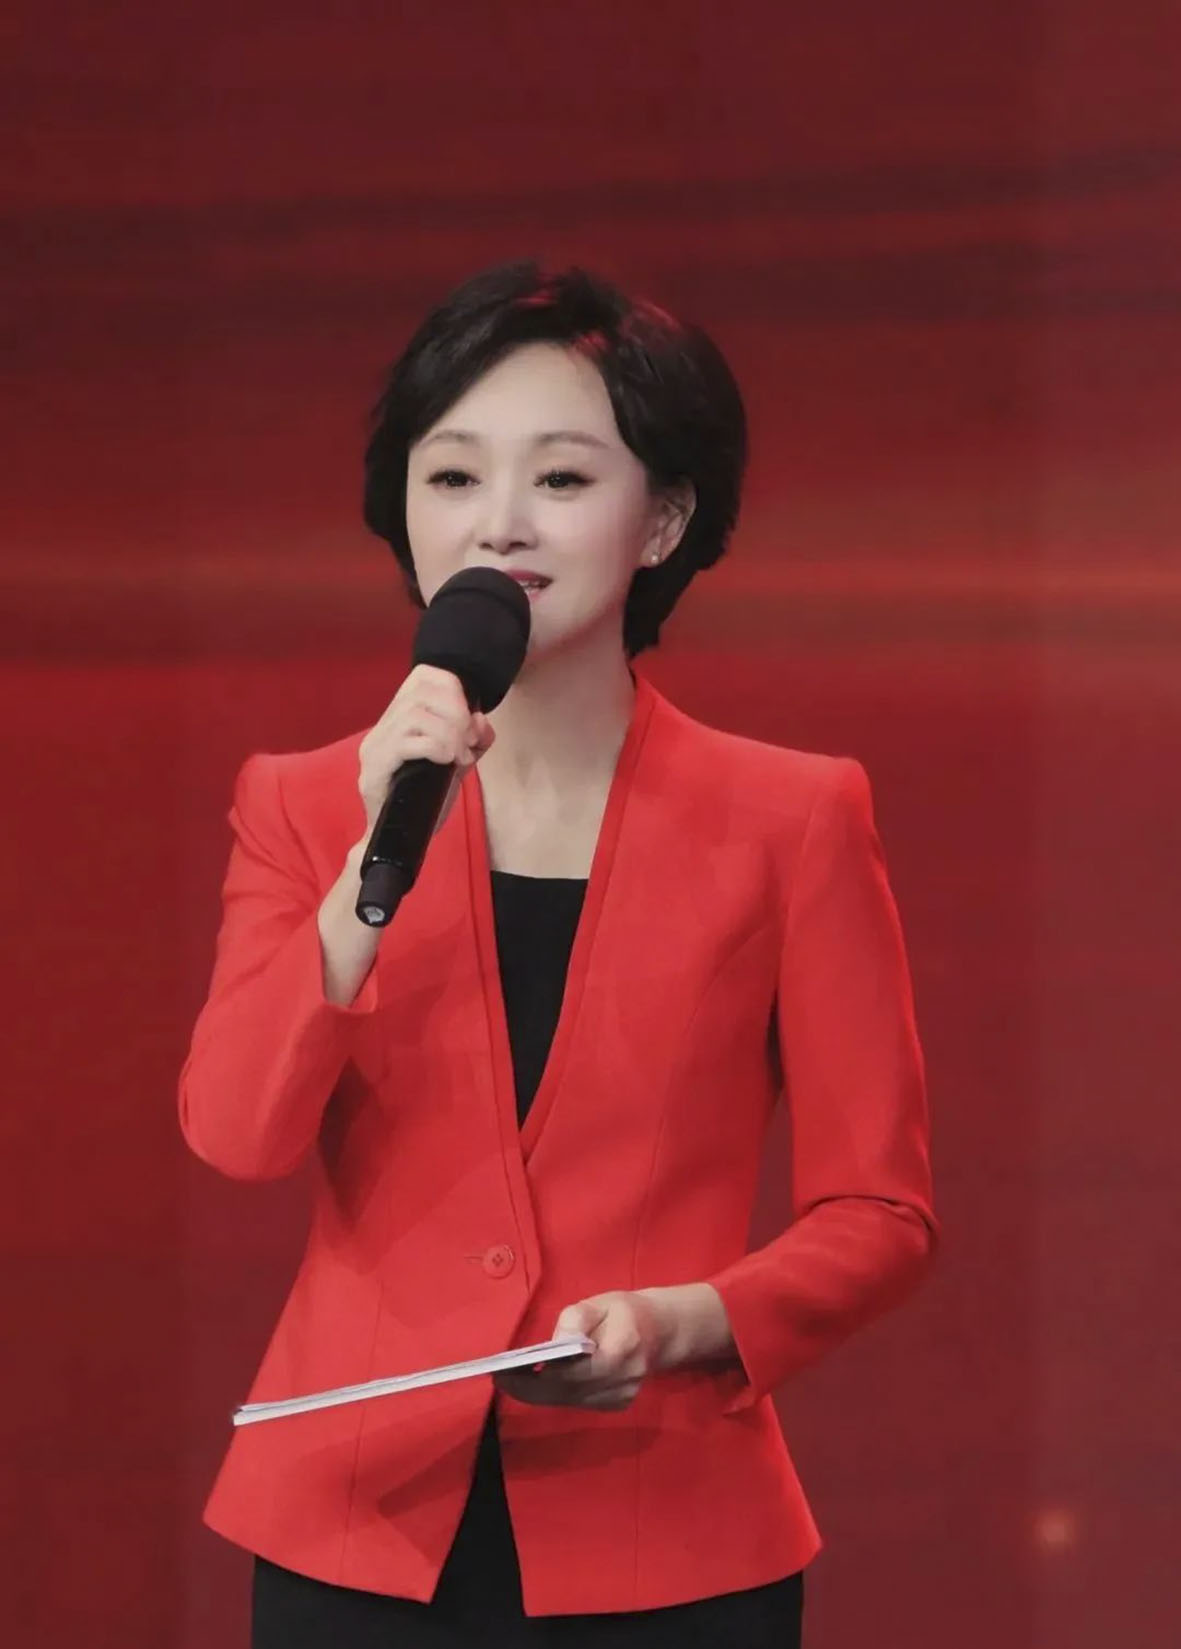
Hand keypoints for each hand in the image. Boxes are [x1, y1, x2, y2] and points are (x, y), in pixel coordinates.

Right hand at [355, 664, 494, 836]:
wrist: (399, 842)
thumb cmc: (425, 800)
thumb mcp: (458, 763)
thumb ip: (472, 740)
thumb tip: (480, 721)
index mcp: (399, 718)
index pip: (424, 676)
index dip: (453, 689)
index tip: (469, 719)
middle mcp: (383, 727)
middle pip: (422, 693)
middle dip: (456, 713)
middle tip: (468, 743)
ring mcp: (374, 747)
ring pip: (415, 715)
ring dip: (448, 733)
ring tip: (459, 756)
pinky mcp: (373, 769)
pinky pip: (406, 742)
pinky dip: (436, 747)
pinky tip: (447, 762)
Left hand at [492, 1284, 735, 1412]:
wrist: (660, 1331)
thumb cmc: (624, 1311)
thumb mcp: (599, 1302)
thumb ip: (575, 1321)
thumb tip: (555, 1346)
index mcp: (622, 1350)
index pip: (572, 1373)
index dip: (534, 1377)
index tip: (503, 1371)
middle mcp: (623, 1382)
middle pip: (565, 1392)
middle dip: (528, 1387)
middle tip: (499, 1376)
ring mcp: (621, 1399)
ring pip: (568, 1401)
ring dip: (539, 1391)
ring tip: (513, 1376)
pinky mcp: (616, 1406)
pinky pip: (576, 1402)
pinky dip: (556, 1392)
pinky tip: (541, 1380)